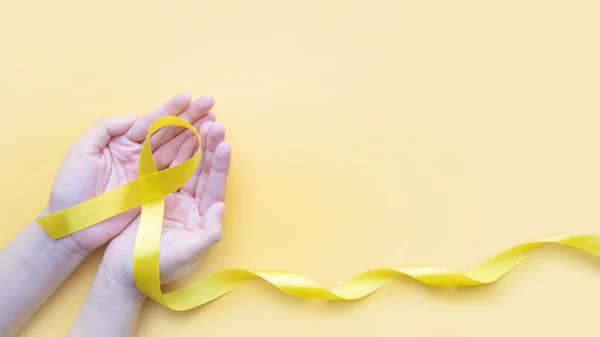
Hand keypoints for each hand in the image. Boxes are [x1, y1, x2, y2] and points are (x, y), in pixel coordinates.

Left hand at [47, 93, 215, 252]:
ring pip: (176, 150)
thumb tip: (135, 116)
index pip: (150, 121)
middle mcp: (138, 155)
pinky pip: (175, 174)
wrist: (72, 224)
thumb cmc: (71, 187)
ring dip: (195, 135)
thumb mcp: (81, 151)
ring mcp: (147, 173)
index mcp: (121, 142)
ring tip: (214, 122)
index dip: (169, 109)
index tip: (188, 97)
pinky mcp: (153, 191)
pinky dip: (191, 161)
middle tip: (210, 103)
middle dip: (190, 117)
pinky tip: (205, 148)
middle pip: (168, 132)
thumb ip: (106, 129)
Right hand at [98, 120, 230, 292]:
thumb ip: (208, 232)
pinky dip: (171, 153)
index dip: (220, 165)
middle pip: (203, 171)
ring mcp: (173, 199)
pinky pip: (165, 169)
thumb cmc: (157, 266)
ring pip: (186, 167)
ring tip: (200, 123)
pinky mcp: (155, 195)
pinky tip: (176, 135)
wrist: (124, 272)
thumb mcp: (187, 252)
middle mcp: (191, 205)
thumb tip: (221, 206)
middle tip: (215, 123)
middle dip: (210, 147)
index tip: (225, 143)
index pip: (214, 186)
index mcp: (202, 217)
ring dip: (193, 145)